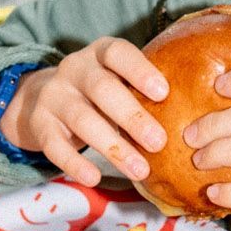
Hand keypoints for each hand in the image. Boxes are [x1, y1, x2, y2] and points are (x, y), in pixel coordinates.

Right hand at [2, 38, 167, 187]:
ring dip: (113, 147)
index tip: (163, 92)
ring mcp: (53, 96)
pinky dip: (74, 163)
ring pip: (82, 120)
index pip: (118, 53)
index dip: (139, 70)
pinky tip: (94, 177)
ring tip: (140, 170)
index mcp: (99, 54)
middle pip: (102, 89)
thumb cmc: (98, 93)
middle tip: (159, 142)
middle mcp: (74, 70)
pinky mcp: (39, 124)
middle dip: (132, 116)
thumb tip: (190, 121)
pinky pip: (55, 145)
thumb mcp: (116, 80)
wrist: (40, 99)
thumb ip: (142, 92)